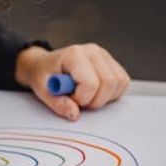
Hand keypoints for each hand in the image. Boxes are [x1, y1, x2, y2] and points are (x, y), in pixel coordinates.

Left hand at [15, 43, 130, 120]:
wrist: (45, 65)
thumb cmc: (43, 75)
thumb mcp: (42, 90)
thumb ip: (57, 103)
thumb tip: (74, 114)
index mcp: (74, 54)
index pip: (91, 83)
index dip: (81, 99)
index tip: (69, 98)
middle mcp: (93, 51)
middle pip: (109, 83)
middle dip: (94, 101)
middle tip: (78, 100)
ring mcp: (104, 56)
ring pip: (119, 83)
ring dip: (104, 98)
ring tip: (85, 95)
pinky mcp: (112, 63)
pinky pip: (123, 83)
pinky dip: (111, 94)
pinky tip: (95, 92)